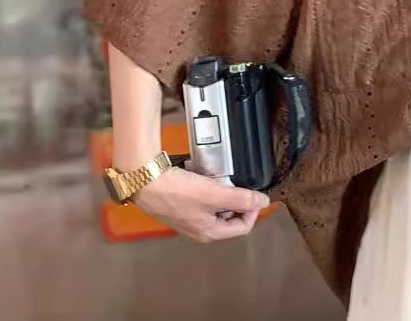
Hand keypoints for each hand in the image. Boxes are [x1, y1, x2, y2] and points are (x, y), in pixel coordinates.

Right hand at [134, 167, 269, 242]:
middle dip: (236, 199)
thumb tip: (264, 202)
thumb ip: (241, 198)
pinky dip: (208, 187)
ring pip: (217, 206)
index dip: (252, 210)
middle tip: (234, 182)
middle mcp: (200, 229)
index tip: (253, 192)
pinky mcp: (182, 205)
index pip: (243, 227)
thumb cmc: (180, 192)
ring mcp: (190, 218)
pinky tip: (204, 176)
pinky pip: (204, 198)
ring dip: (222, 191)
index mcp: (210, 233)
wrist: (146, 182)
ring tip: (218, 178)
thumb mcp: (214, 195)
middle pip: (230, 217)